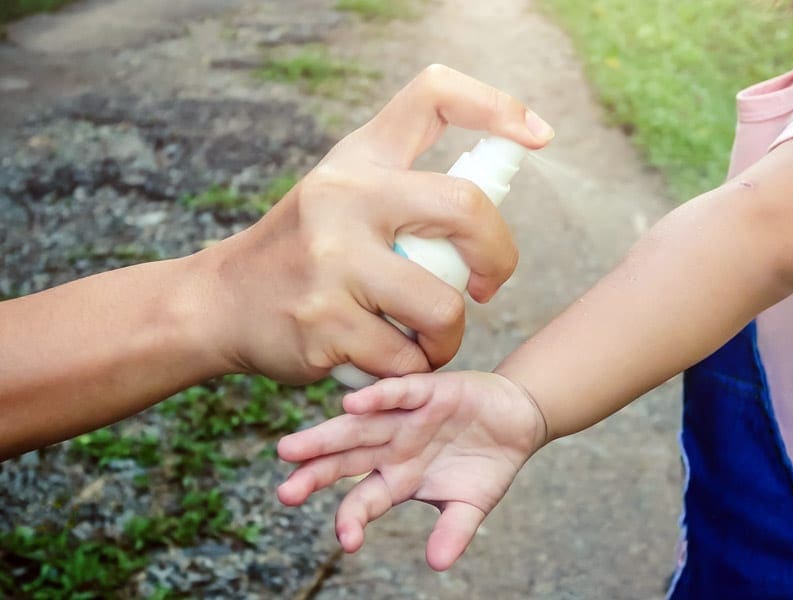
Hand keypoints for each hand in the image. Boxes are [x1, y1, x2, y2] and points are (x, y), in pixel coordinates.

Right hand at [189, 65, 554, 383]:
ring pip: (443, 306)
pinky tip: (388, 357)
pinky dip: (410, 367)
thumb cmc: (304, 249)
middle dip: (499, 257)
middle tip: (486, 285)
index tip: (539, 136)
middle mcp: (345, 196)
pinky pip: (405, 357)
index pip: (433, 96)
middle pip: (466, 207)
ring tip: (429, 339)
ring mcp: (331, 260)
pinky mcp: (324, 323)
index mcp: (358, 159)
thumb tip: (491, 195)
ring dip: (450, 336)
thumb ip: (405, 186)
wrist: (220, 303)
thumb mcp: (342, 192)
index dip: (497, 106)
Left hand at [275, 371, 547, 569]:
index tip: (347, 541)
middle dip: (314, 475)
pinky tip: (351, 404)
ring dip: (327, 437)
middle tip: (284, 493)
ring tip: (292, 450)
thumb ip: (454, 531)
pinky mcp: (427, 392)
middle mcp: (392, 447)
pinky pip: (398, 394)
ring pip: (359, 427)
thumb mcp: (472, 504)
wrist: (517, 417)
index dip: (352, 519)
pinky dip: (377, 397)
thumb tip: (439, 564)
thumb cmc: (487, 462)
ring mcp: (405, 419)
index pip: (363, 500)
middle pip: (345, 461)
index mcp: (397, 478)